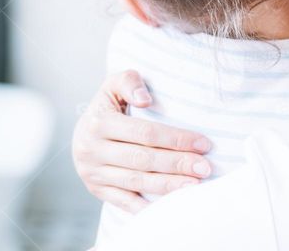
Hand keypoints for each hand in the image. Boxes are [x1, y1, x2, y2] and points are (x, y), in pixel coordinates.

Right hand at [72, 70, 212, 212]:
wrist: (83, 131)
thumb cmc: (109, 105)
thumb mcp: (113, 85)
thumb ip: (129, 81)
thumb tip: (145, 100)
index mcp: (99, 122)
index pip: (144, 133)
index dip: (175, 139)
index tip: (203, 144)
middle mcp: (92, 150)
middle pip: (142, 159)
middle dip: (177, 164)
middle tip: (205, 168)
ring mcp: (93, 173)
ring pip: (135, 183)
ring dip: (167, 186)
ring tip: (194, 186)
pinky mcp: (97, 190)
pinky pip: (124, 202)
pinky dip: (146, 207)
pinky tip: (169, 207)